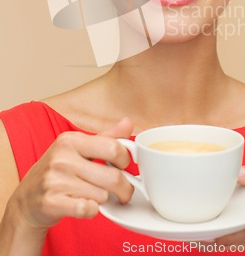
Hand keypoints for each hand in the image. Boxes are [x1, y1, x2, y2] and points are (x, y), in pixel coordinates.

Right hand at [7, 117, 133, 229]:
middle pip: (113, 176)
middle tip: (123, 191)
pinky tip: (86, 205)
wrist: (27, 199)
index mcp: (71, 140)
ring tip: (95, 195)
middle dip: (124, 187)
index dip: (124, 160)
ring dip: (104, 199)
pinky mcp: (52, 203)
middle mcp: (62, 158)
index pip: (113, 148)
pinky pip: (88, 209)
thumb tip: (128, 122)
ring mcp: (55, 181)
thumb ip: (106, 137)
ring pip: (102, 195)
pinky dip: (92, 211)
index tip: (122, 167)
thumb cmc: (58, 171)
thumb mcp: (79, 148)